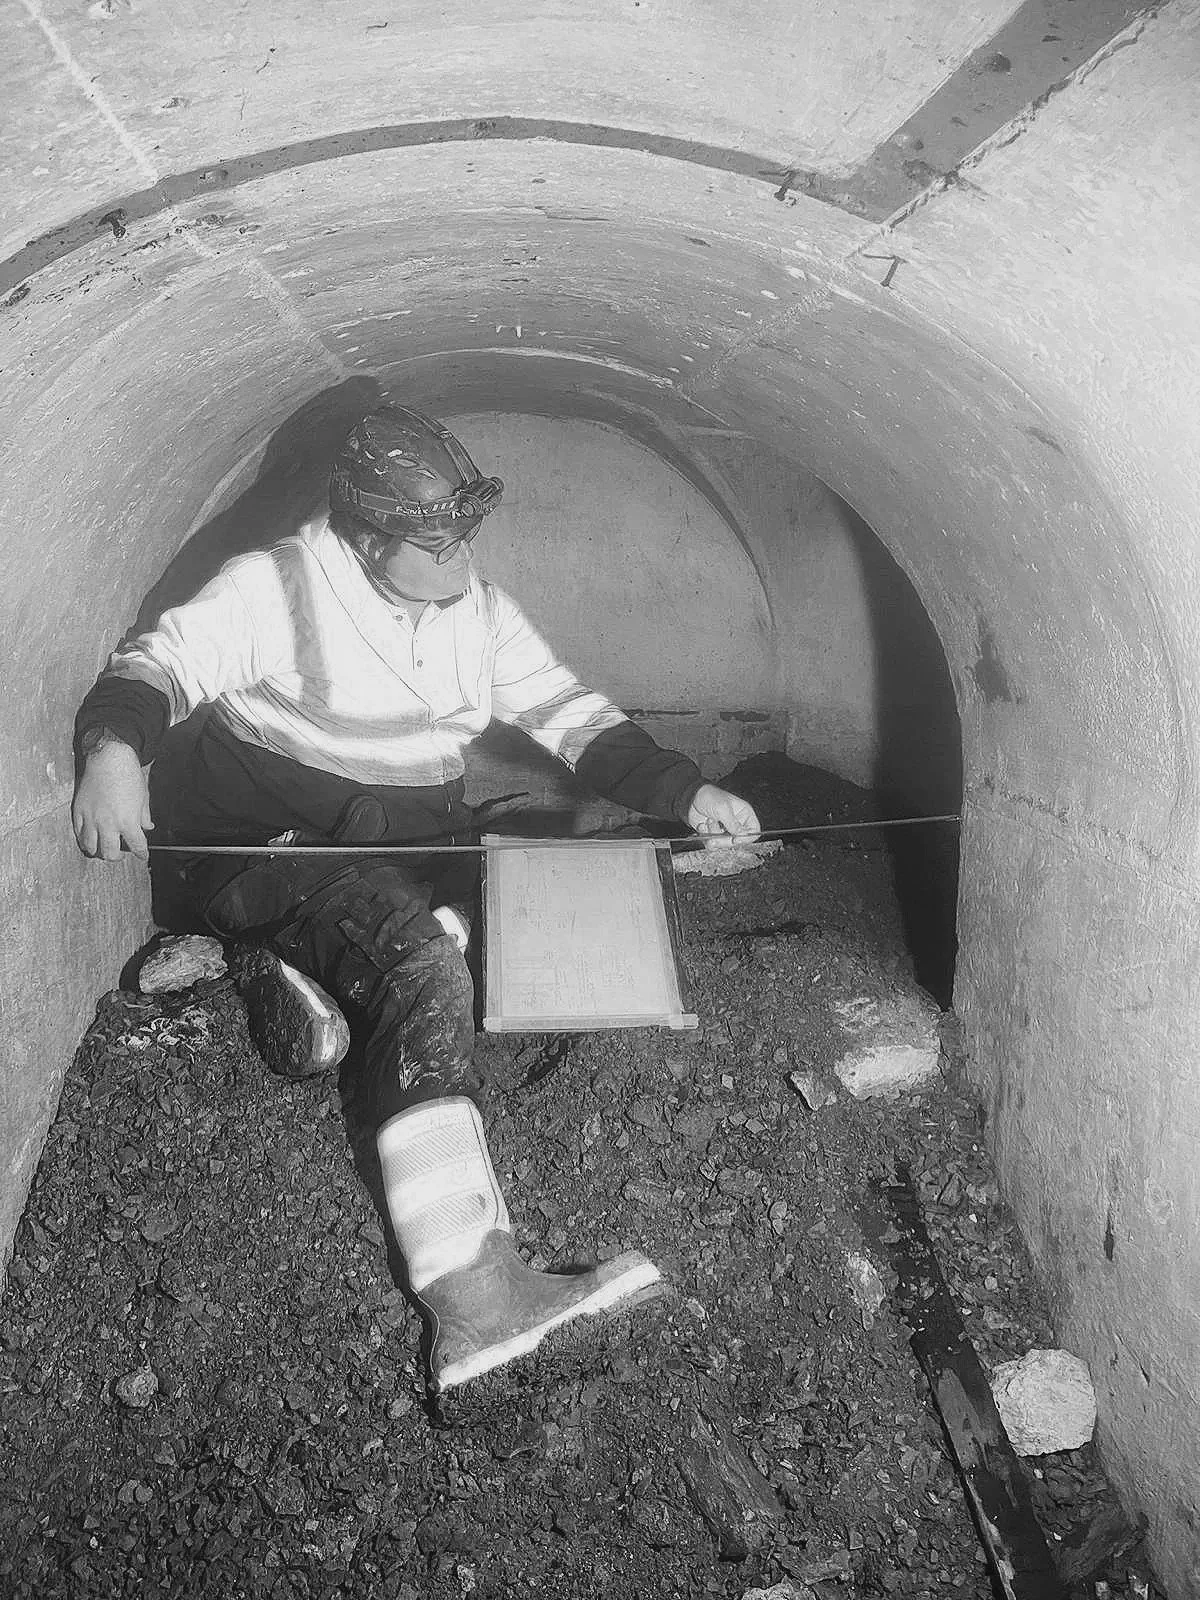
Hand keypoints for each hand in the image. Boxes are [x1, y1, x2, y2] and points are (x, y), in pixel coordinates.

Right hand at [72, 739, 153, 860]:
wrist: (109, 759)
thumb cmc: (129, 776)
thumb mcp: (143, 798)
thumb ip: (144, 816)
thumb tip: (147, 827)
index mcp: (128, 822)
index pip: (136, 846)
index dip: (141, 853)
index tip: (142, 855)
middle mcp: (108, 824)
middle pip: (110, 853)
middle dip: (116, 856)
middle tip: (119, 853)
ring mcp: (91, 819)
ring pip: (90, 847)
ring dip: (97, 851)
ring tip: (102, 848)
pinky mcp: (79, 811)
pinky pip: (78, 833)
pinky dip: (83, 839)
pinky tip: (88, 839)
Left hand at [685, 784, 760, 844]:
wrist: (690, 798)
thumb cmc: (709, 797)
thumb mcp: (723, 809)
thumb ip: (733, 824)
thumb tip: (742, 835)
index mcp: (743, 813)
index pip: (753, 829)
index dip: (746, 837)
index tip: (735, 840)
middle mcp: (735, 822)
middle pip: (737, 840)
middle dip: (724, 840)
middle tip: (716, 838)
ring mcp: (724, 828)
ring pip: (723, 843)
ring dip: (713, 835)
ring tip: (708, 823)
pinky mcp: (713, 833)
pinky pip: (712, 842)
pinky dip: (705, 836)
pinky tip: (702, 825)